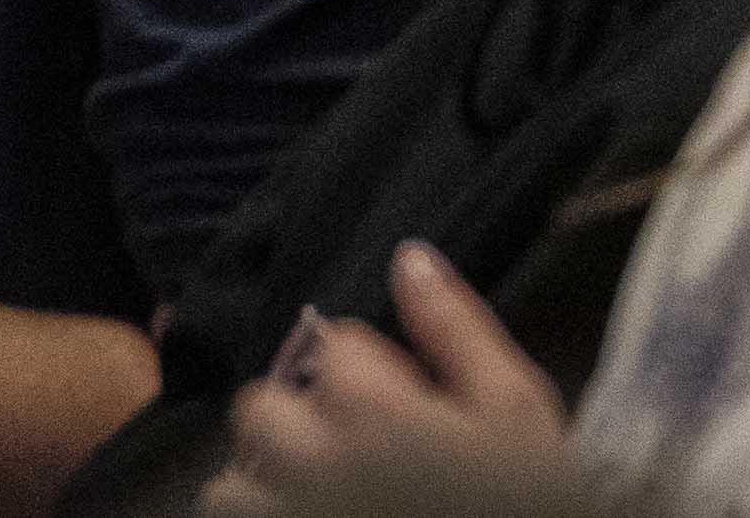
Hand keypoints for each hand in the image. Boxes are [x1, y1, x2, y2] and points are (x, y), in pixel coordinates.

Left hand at [200, 246, 567, 517]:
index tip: (404, 395)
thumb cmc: (522, 493)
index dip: (369, 364)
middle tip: (345, 442)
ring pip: (227, 488)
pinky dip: (258, 512)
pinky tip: (301, 512)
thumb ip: (456, 328)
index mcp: (375, 409)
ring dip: (259, 482)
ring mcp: (295, 513)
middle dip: (295, 415)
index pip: (335, 346)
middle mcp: (315, 464)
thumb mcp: (515, 404)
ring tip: (311, 493)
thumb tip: (409, 257)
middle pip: (258, 408)